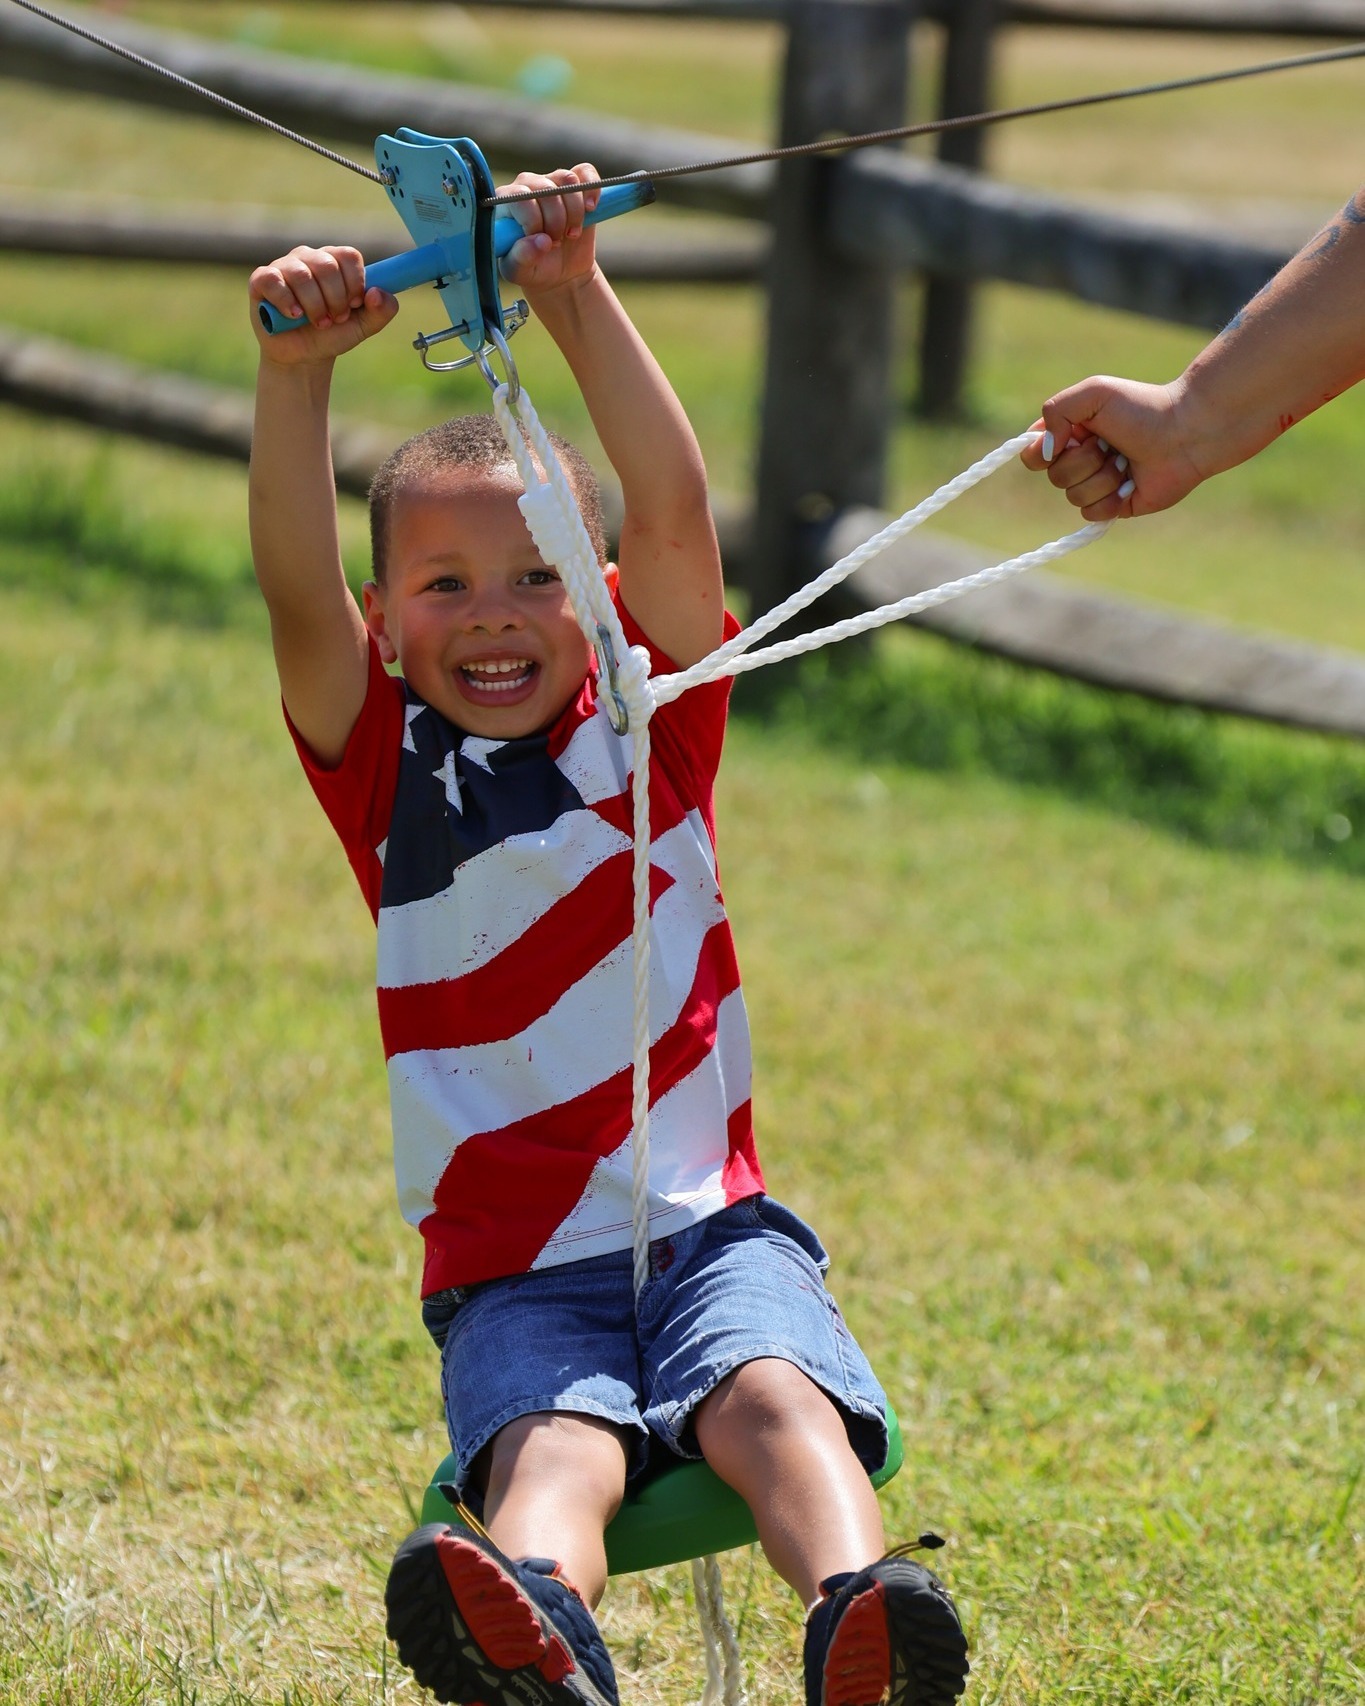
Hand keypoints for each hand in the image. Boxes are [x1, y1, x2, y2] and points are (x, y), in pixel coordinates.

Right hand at [249, 245, 397, 364]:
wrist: (303, 357)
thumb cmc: (332, 335)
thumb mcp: (363, 326)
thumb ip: (382, 310)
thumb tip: (377, 293)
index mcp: (334, 261)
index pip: (348, 256)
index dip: (354, 282)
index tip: (353, 305)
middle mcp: (309, 257)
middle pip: (327, 265)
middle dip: (335, 300)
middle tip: (333, 319)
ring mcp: (284, 266)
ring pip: (302, 275)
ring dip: (314, 306)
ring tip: (316, 322)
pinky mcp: (262, 280)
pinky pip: (274, 281)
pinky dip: (287, 302)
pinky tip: (294, 316)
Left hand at [497, 165, 602, 296]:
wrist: (560, 272)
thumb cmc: (533, 269)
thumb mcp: (520, 272)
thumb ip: (522, 258)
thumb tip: (541, 241)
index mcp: (504, 203)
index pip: (521, 198)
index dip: (536, 222)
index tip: (543, 242)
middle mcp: (525, 185)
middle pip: (546, 189)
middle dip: (557, 221)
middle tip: (557, 242)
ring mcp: (550, 181)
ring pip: (567, 181)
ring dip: (575, 212)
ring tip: (571, 233)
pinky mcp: (574, 184)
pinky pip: (586, 171)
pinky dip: (592, 189)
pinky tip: (591, 209)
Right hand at [1018, 375, 1208, 520]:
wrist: (1185, 432)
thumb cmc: (1142, 407)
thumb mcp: (1093, 393)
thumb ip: (1055, 411)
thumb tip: (1044, 451)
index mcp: (1070, 433)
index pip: (1032, 454)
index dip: (1041, 453)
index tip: (1066, 440)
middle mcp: (1080, 460)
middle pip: (1053, 476)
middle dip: (1084, 461)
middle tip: (1110, 444)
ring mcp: (1097, 484)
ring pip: (1074, 496)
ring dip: (1102, 478)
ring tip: (1126, 461)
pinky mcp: (1114, 505)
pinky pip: (1092, 514)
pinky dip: (1110, 499)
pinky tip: (1130, 483)